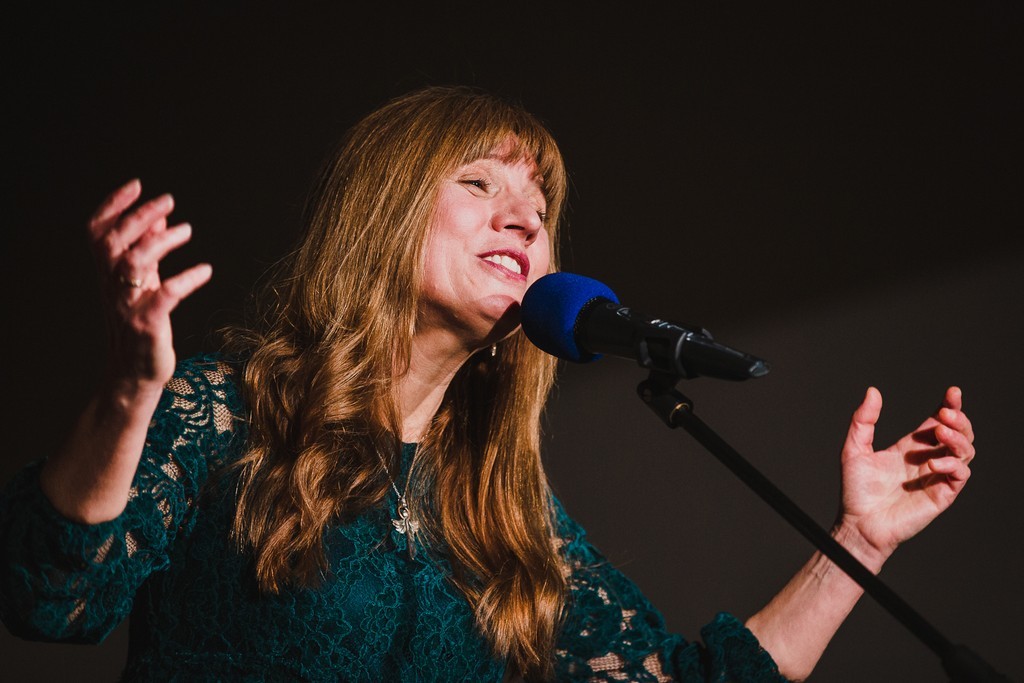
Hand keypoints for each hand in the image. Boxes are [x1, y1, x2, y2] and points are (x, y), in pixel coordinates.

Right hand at [89, 179, 211, 389]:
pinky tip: (206, 270)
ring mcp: (128, 305)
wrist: (136, 373)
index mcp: (108, 274)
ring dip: (160, 242)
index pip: (98, 232)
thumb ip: (148, 250)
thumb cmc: (141, 324)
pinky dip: (186, 279)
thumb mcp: (144, 283)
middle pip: (113, 242)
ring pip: (133, 264)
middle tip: (168, 200)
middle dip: (139, 216)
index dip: (113, 206)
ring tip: (187, 230)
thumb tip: (161, 217)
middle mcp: (112, 287)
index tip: (137, 185)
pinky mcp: (147, 325)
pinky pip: (165, 296)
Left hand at [837, 386, 974, 563]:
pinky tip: (934, 463)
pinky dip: (953, 465)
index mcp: (911, 447)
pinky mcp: (941, 495)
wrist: (858, 523)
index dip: (949, 405)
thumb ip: (863, 420)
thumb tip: (873, 391)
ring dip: (958, 438)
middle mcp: (928, 459)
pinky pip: (960, 475)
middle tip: (945, 412)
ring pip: (965, 451)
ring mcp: (936, 477)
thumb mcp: (854, 448)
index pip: (938, 421)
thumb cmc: (856, 490)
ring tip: (941, 432)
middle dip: (958, 419)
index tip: (952, 392)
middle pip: (958, 433)